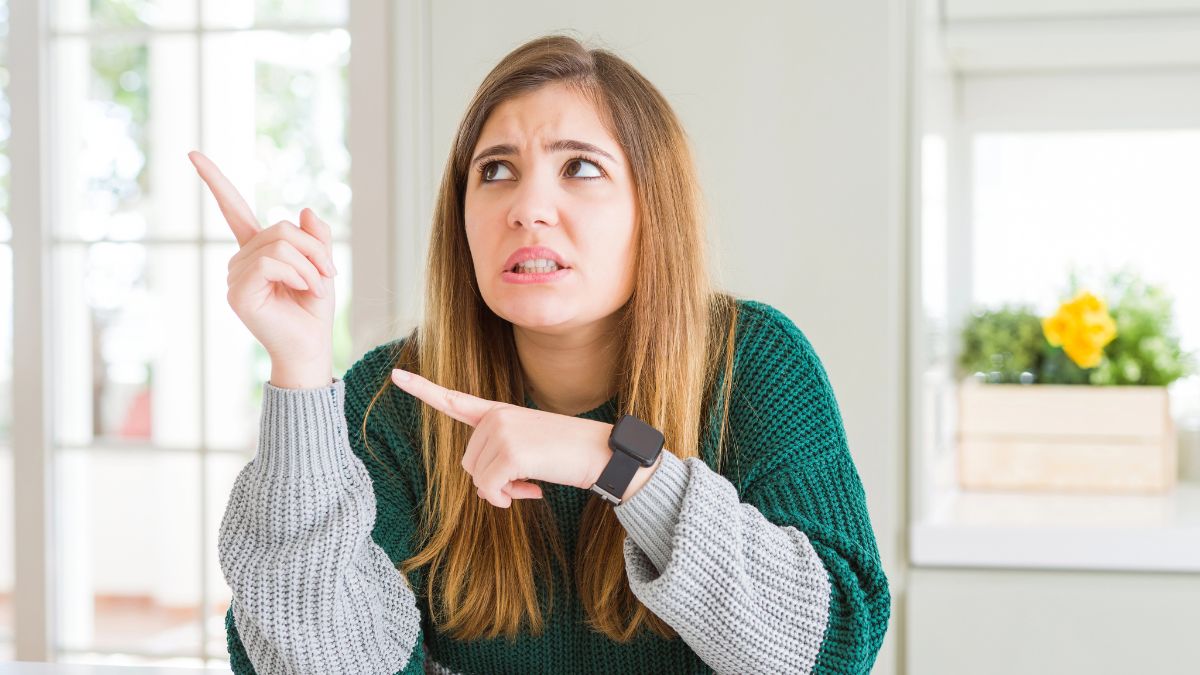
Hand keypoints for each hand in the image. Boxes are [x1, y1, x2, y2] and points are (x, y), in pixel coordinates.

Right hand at [188, 151, 336, 379]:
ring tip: (316, 288)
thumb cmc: (313, 310)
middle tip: (328, 276)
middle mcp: (241, 261)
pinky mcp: (239, 293)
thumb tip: (305, 209)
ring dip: (309, 265)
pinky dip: (298, 273)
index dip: (215, 181)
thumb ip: (316, 238)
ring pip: (279, 244)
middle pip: (280, 228)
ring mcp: (236, 276)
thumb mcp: (322, 266)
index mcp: (257, 251)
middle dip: (314, 249)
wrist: (311, 346)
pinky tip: (304, 290)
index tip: (192, 154)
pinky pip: (271, 262)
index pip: (233, 209)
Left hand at [390, 368, 613, 507]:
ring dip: (502, 492)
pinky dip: (506, 498)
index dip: (422, 389)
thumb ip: (499, 462)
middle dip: (494, 481)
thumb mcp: (529, 452)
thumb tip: (484, 491)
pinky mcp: (509, 452)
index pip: (454, 400)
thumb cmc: (568, 455)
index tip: (395, 375)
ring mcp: (502, 431)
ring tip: (531, 483)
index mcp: (499, 412)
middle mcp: (496, 417)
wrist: (602, 454)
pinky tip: (533, 491)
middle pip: (468, 463)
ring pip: (477, 479)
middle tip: (525, 481)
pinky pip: (489, 490)